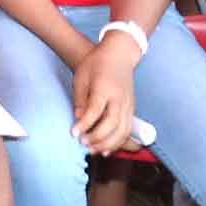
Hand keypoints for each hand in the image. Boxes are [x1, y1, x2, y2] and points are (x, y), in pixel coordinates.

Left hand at [70, 35, 140, 153]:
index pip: (95, 110)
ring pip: (122, 130)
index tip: (73, 133)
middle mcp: (119, 98)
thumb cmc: (97, 64)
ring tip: (92, 150)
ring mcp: (128, 104)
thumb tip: (78, 119)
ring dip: (108, 144)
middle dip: (97, 137)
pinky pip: (126, 130)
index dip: (85, 124)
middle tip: (82, 143)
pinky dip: (118, 142)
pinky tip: (105, 149)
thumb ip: (80, 98)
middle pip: (112, 123)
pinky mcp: (131, 109)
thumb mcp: (82, 76)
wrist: (119, 55)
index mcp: (105, 88)